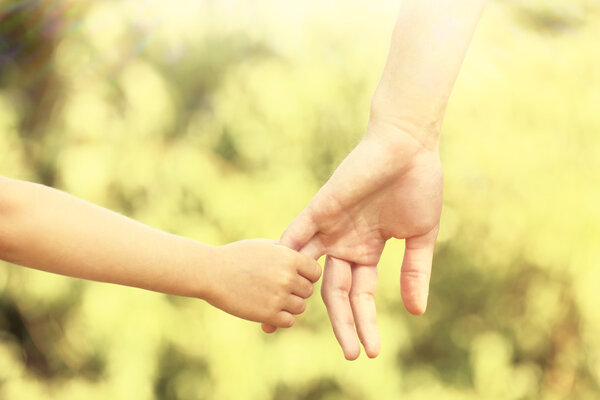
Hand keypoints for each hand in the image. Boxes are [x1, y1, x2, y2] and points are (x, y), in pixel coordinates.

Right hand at [205, 239, 321, 327]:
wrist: (211, 272)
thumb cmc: (237, 256)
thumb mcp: (264, 246)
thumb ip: (287, 251)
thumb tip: (306, 259)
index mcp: (289, 257)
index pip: (315, 272)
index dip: (306, 274)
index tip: (294, 276)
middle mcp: (287, 277)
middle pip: (308, 290)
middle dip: (297, 290)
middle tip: (279, 288)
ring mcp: (279, 297)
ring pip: (300, 307)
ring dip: (289, 305)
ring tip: (272, 298)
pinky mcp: (268, 315)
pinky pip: (289, 321)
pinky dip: (281, 318)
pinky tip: (268, 310)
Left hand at [267, 122, 442, 358]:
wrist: (408, 147)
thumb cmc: (418, 186)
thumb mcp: (420, 238)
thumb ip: (416, 273)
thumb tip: (416, 312)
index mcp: (367, 251)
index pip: (360, 296)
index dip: (365, 323)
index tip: (372, 351)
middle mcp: (344, 244)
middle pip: (335, 293)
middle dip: (342, 324)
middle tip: (350, 354)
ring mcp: (330, 229)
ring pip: (310, 272)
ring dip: (299, 297)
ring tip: (280, 326)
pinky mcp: (320, 209)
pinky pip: (296, 235)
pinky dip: (285, 256)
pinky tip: (276, 280)